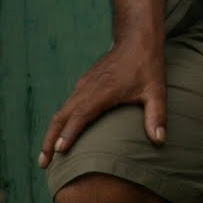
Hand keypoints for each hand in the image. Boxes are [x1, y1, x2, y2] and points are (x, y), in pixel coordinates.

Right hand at [37, 38, 166, 167]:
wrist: (136, 39)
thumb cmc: (147, 66)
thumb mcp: (157, 90)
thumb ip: (157, 115)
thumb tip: (160, 140)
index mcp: (104, 91)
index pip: (82, 114)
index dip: (69, 132)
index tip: (59, 150)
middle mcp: (88, 88)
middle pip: (62, 115)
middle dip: (50, 140)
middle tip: (43, 163)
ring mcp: (84, 85)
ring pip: (61, 111)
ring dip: (51, 133)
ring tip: (45, 156)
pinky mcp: (83, 84)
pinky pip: (67, 105)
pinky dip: (59, 122)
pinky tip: (59, 135)